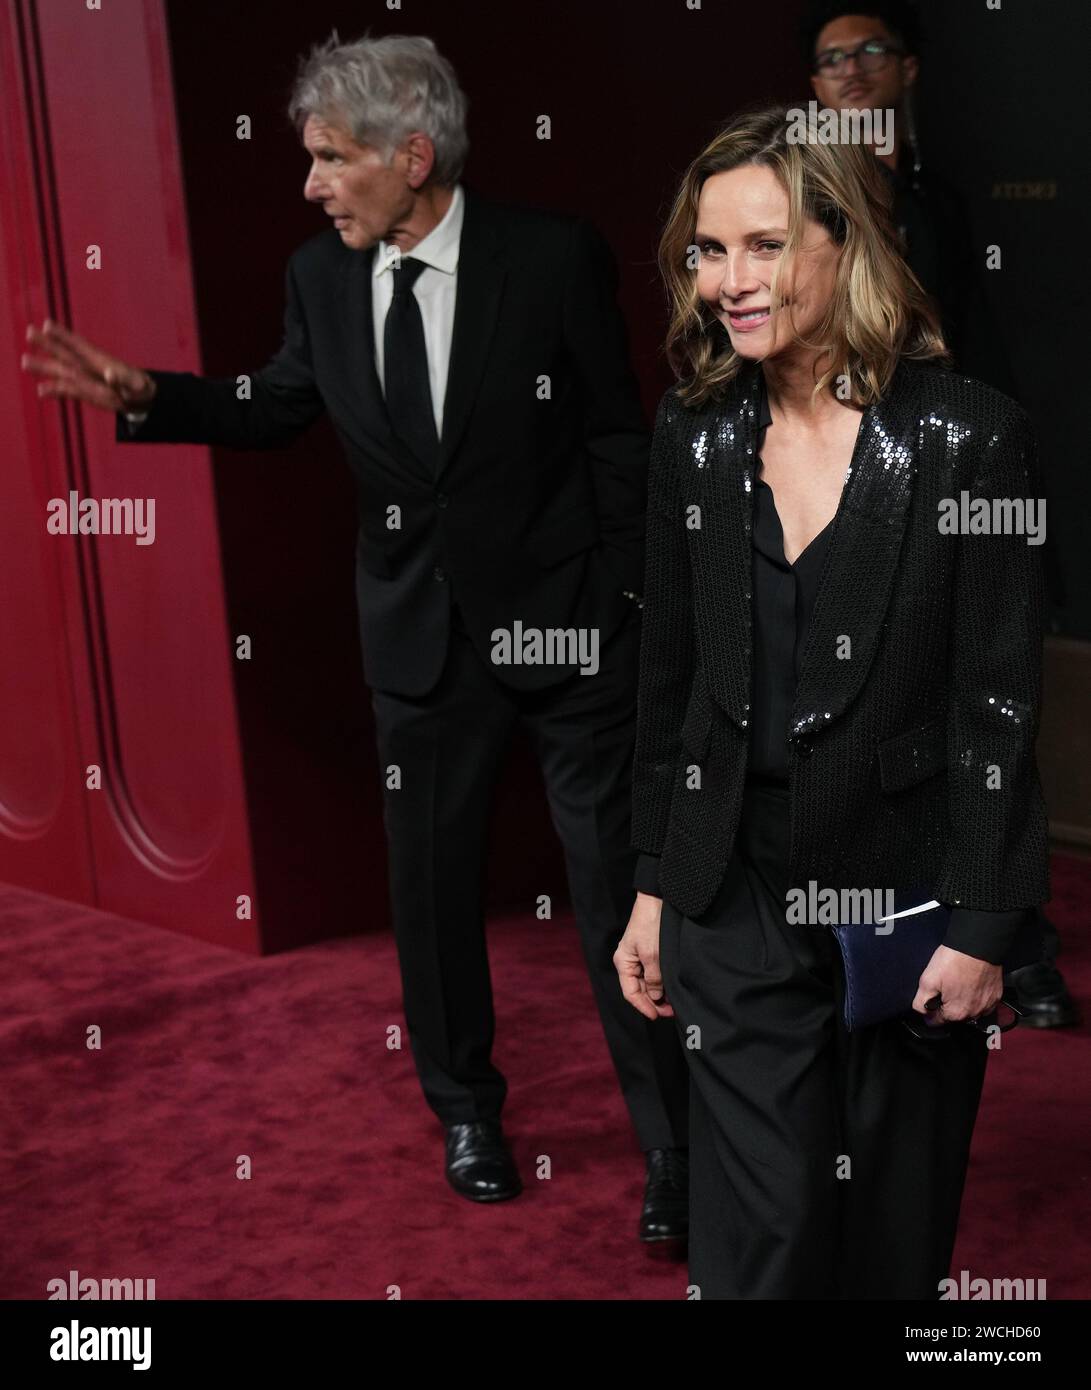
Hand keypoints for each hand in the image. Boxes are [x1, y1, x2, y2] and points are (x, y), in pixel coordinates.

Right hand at [21, 319, 155, 413]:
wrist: (141, 398)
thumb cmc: (140, 389)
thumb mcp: (135, 385)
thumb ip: (121, 380)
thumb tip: (109, 373)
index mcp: (100, 361)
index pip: (79, 345)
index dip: (63, 335)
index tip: (47, 325)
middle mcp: (89, 368)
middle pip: (64, 354)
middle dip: (47, 344)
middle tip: (29, 332)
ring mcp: (85, 379)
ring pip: (61, 371)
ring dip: (43, 367)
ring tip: (24, 361)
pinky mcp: (84, 392)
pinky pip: (66, 390)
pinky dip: (55, 391)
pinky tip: (41, 391)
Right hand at [614, 891, 673, 1019]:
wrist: (657, 901)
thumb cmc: (651, 925)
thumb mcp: (653, 955)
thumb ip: (654, 978)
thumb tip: (655, 997)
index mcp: (623, 962)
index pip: (630, 992)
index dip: (643, 1006)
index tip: (657, 1016)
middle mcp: (628, 962)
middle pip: (639, 989)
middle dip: (653, 1002)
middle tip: (671, 1011)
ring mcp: (638, 957)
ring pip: (646, 983)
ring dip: (658, 994)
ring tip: (673, 1002)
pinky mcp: (648, 952)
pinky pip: (652, 973)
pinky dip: (660, 983)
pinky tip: (670, 988)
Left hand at [912, 944, 1003, 1025]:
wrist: (978, 945)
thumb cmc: (955, 960)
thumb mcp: (927, 980)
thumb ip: (921, 1001)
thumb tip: (921, 1011)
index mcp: (956, 1013)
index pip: (937, 1022)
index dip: (929, 1013)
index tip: (928, 1004)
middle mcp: (974, 1013)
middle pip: (954, 1016)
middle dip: (946, 1005)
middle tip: (943, 987)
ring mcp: (987, 1005)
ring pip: (969, 1010)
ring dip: (962, 1001)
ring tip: (957, 983)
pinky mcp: (996, 995)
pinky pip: (982, 1002)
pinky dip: (975, 996)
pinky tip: (970, 983)